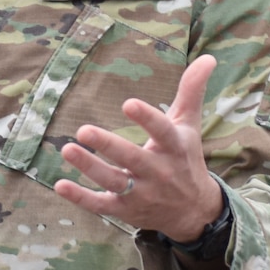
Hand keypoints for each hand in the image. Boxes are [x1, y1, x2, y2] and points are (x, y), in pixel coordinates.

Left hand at [57, 54, 223, 239]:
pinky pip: (101, 205)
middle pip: (132, 158)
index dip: (146, 118)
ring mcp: (141, 193)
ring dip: (90, 167)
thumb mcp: (190, 125)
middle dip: (108, 146)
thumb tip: (209, 58)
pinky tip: (60, 184)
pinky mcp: (125, 210)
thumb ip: (192, 91)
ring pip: (113, 181)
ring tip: (67, 149)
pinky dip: (81, 197)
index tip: (128, 103)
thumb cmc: (186, 159)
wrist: (193, 211)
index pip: (162, 132)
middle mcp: (159, 172)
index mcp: (174, 148)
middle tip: (84, 130)